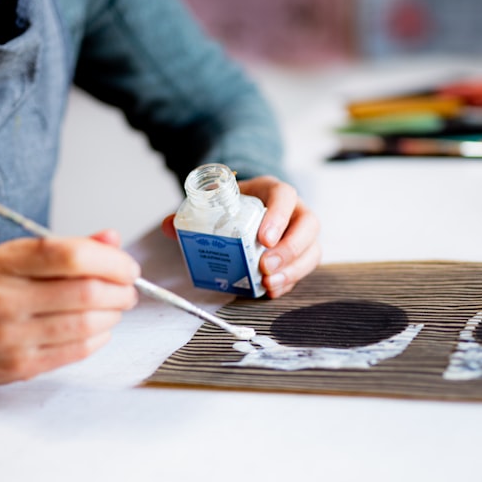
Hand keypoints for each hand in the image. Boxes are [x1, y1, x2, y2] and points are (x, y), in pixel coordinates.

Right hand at [0, 230, 139, 388]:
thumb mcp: (18, 259)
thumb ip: (67, 248)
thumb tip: (113, 239)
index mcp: (6, 261)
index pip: (71, 255)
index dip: (111, 261)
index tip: (128, 267)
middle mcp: (6, 296)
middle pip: (85, 290)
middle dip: (120, 291)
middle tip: (128, 291)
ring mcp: (11, 334)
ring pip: (86, 323)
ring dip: (113, 315)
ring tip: (115, 309)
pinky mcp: (20, 364)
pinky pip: (77, 350)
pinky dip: (99, 338)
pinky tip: (100, 329)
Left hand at [162, 176, 320, 297]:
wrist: (249, 206)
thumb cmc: (236, 204)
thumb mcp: (219, 200)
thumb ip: (195, 211)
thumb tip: (169, 226)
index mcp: (274, 191)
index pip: (285, 196)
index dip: (279, 216)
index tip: (264, 238)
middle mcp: (295, 210)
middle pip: (308, 226)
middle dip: (290, 249)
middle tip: (265, 267)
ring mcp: (301, 233)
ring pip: (312, 250)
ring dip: (293, 270)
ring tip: (269, 284)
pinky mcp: (301, 254)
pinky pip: (304, 268)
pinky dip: (290, 281)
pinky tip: (273, 290)